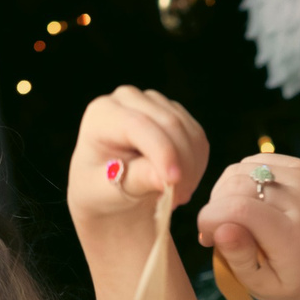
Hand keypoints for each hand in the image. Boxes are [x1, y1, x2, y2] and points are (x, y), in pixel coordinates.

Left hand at [67, 87, 209, 224]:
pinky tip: (182, 183)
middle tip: (177, 200)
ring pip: (189, 132)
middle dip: (181, 165)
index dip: (161, 151)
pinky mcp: (175, 113)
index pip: (138, 124)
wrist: (109, 188)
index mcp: (102, 114)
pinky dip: (196, 165)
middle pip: (170, 123)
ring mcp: (154, 102)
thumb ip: (135, 180)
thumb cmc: (102, 190)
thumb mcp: (110, 191)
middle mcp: (128, 99)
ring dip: (191, 169)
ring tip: (176, 195)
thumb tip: (163, 178)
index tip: (173, 182)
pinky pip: (198, 138)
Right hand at [194, 153, 299, 299]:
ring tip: (234, 222)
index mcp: (295, 235)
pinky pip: (249, 164)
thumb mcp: (262, 286)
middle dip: (216, 208)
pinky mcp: (298, 167)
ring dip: (224, 196)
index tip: (206, 238)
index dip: (211, 219)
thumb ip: (239, 258)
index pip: (240, 209)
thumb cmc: (289, 282)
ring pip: (238, 171)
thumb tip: (219, 228)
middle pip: (236, 185)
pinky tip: (247, 206)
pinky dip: (238, 183)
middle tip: (219, 234)